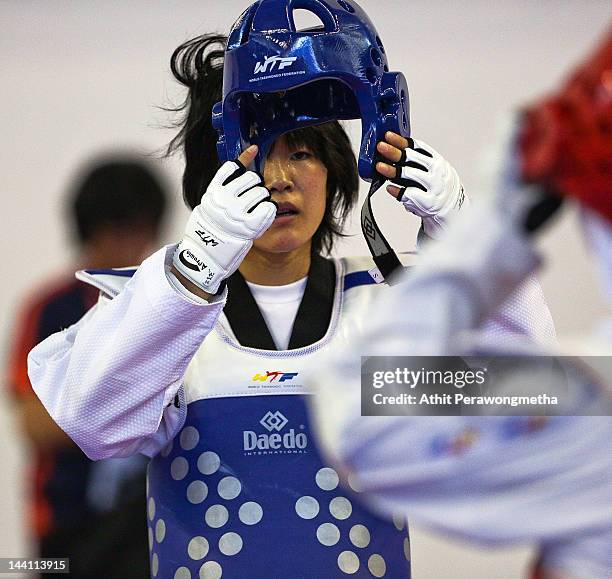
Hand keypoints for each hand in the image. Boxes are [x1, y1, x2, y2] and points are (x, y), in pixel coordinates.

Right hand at [172, 145, 275, 293]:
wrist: (206, 255)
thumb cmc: (212, 227)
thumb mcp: (212, 200)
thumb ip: (227, 180)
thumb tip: (250, 150)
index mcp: (213, 192)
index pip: (233, 167)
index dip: (245, 158)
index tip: (253, 150)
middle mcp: (224, 200)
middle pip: (252, 179)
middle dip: (255, 186)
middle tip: (251, 198)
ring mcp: (237, 213)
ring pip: (262, 192)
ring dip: (263, 199)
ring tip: (254, 210)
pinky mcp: (249, 227)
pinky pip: (268, 209)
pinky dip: (269, 211)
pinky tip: (263, 216)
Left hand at [376, 132, 467, 238]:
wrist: (450, 206)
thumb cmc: (435, 185)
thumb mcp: (430, 168)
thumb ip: (414, 161)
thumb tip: (391, 149)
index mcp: (435, 160)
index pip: (416, 146)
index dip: (401, 140)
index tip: (388, 136)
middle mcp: (435, 171)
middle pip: (411, 158)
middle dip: (394, 152)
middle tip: (380, 147)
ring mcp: (432, 186)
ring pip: (409, 175)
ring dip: (392, 170)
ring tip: (379, 166)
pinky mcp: (427, 201)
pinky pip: (409, 195)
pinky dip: (397, 191)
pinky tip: (389, 188)